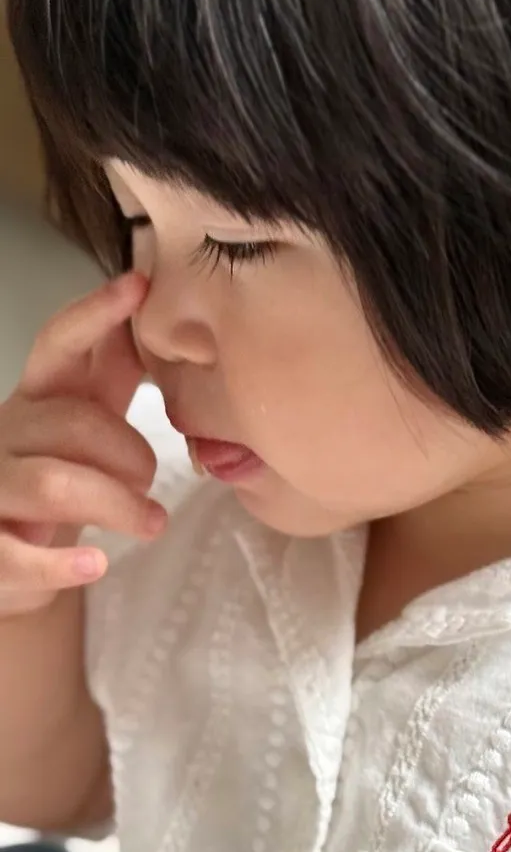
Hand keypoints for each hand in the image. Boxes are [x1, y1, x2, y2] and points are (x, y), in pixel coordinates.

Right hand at [0, 273, 164, 617]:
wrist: (9, 562)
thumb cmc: (59, 484)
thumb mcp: (86, 425)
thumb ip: (113, 376)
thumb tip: (155, 315)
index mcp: (38, 399)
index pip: (57, 345)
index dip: (94, 315)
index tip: (138, 285)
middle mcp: (6, 434)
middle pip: (73, 423)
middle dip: (130, 455)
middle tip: (153, 486)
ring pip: (51, 482)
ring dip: (115, 505)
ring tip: (150, 524)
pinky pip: (17, 554)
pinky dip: (64, 566)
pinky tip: (94, 565)